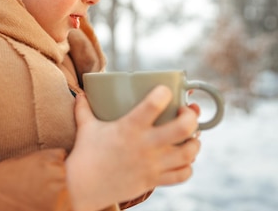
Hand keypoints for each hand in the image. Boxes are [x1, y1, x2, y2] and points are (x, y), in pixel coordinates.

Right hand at [65, 86, 200, 210]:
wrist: (82, 186)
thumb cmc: (85, 153)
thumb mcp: (85, 126)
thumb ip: (84, 108)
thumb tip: (82, 94)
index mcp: (129, 127)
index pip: (154, 104)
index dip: (164, 93)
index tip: (165, 91)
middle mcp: (145, 145)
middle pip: (184, 128)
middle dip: (192, 117)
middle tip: (187, 112)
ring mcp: (152, 164)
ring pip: (189, 153)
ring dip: (195, 142)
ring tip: (191, 136)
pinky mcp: (153, 180)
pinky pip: (182, 174)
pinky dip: (188, 166)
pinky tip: (183, 159)